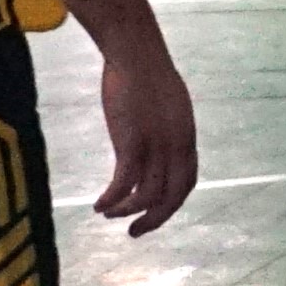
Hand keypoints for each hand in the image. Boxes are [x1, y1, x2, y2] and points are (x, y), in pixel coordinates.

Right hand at [95, 44, 198, 236]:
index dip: (173, 201)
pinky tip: (98, 205)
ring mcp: (156, 146)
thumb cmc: (146, 73)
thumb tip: (156, 143)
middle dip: (155, 219)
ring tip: (108, 214)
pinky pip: (123, 185)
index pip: (187, 180)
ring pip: (146, 196)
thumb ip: (165, 128)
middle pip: (172, 196)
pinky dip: (112, 200)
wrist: (136, 54)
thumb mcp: (167, 105)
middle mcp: (177, 146)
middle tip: (135, 232)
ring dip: (126, 211)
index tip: (155, 212)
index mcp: (187, 136)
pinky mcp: (132, 144)